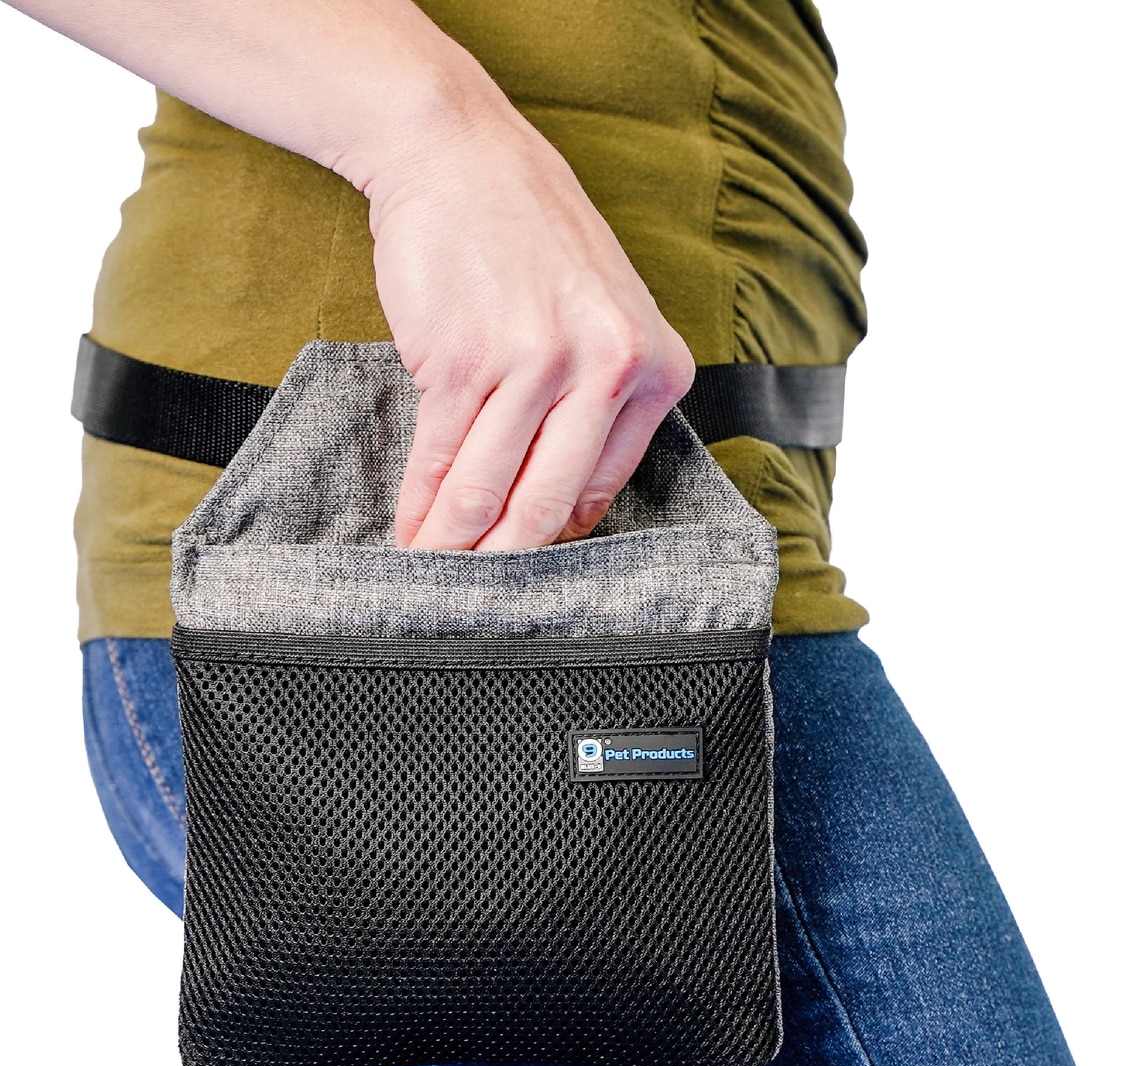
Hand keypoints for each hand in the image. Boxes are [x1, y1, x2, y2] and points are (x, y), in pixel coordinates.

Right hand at [368, 84, 694, 550]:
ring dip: (452, 544)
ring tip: (431, 571)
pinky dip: (419, 503)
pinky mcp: (464, 358)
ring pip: (487, 490)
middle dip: (502, 562)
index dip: (554, 541)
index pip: (601, 488)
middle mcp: (606, 367)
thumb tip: (564, 514)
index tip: (525, 569)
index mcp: (655, 366)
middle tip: (476, 598)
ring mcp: (535, 362)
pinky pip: (440, 458)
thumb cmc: (531, 239)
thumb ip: (599, 408)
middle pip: (546, 504)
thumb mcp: (603, 314)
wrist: (458, 154)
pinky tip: (408, 527)